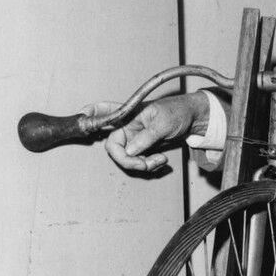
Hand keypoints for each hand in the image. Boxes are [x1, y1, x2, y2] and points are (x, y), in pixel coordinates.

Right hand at [90, 93, 207, 175]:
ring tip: (160, 160)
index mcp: (127, 113)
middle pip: (114, 147)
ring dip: (142, 164)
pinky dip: (149, 165)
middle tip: (145, 163)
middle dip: (128, 160)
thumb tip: (129, 151)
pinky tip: (161, 160)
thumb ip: (145, 137)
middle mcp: (127, 125)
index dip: (89, 114)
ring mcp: (134, 138)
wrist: (193, 119)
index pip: (102, 110)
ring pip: (127, 158)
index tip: (82, 117)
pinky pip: (138, 161)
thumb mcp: (162, 123)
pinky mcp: (143, 147)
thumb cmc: (177, 112)